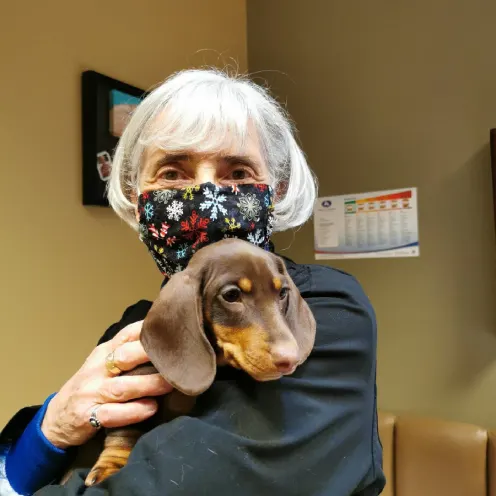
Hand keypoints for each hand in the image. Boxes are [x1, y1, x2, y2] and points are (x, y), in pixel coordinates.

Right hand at [41, 321, 171, 448]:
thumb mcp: (105, 363)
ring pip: (122, 387)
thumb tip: (167, 341)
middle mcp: (98, 369)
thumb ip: (130, 352)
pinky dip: (133, 412)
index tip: (174, 330)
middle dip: (151, 355)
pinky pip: (112, 414)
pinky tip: (151, 408)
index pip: (128, 334)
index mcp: (105, 352)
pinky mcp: (88, 416)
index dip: (150, 330)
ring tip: (171, 384)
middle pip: (125, 357)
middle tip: (179, 357)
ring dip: (149, 385)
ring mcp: (92, 393)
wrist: (57, 417)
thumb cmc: (92, 386)